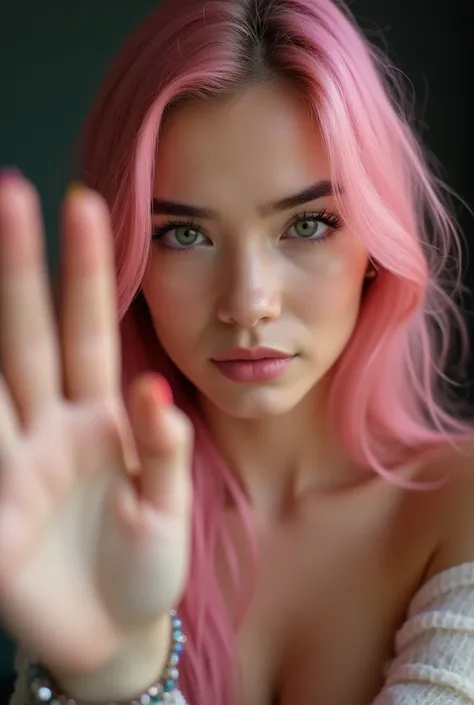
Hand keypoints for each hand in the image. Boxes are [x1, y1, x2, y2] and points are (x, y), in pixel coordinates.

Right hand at [0, 173, 192, 677]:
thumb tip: (155, 392)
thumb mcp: (169, 507)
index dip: (90, 271)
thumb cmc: (146, 568)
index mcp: (104, 418)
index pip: (94, 330)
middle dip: (23, 266)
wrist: (115, 635)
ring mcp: (19, 461)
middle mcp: (55, 426)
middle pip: (34, 334)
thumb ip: (163, 450)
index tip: (87, 205)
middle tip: (13, 191)